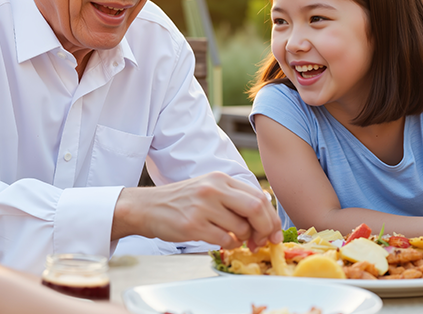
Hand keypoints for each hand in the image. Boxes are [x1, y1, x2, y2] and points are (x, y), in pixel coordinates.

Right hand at [112, 172, 282, 249]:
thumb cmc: (181, 201)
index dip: (272, 217)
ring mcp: (203, 207)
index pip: (258, 196)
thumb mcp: (208, 189)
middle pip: (256, 209)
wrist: (148, 207)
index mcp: (219, 179)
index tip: (274, 231)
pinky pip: (225, 240)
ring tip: (234, 238)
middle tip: (263, 240)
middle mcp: (213, 189)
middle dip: (266, 229)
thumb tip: (265, 214)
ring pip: (241, 228)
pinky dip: (229, 244)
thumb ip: (233, 197)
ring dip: (244, 239)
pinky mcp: (193, 225)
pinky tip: (220, 239)